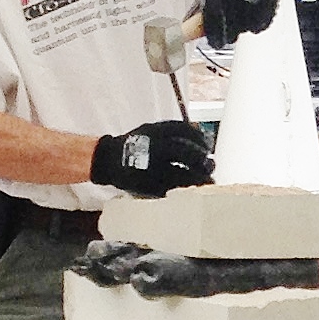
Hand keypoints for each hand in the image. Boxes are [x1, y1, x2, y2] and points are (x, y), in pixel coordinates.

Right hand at [89, 119, 213, 196]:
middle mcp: (154, 148)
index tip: (207, 145)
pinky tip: (195, 190)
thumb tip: (200, 130)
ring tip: (209, 181)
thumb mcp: (152, 129)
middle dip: (202, 160)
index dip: (200, 138)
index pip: (184, 131)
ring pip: (182, 174)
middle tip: (210, 164)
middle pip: (186, 154)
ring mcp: (151, 169)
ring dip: (199, 178)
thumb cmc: (137, 144)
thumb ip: (174, 130)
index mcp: (155, 131)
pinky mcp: (149, 185)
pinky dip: (186, 189)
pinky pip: (173, 188)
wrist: (108, 160)